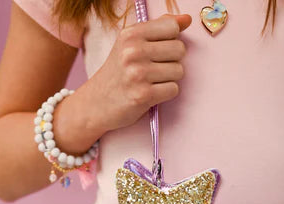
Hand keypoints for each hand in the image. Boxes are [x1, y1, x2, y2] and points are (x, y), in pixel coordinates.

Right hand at [89, 12, 191, 133]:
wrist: (96, 103)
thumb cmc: (118, 73)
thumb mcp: (131, 43)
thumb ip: (159, 28)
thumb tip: (187, 20)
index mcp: (131, 34)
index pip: (172, 27)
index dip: (171, 40)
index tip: (158, 50)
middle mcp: (133, 51)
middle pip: (179, 49)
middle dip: (172, 61)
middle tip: (155, 69)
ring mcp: (138, 74)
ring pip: (179, 71)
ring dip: (170, 79)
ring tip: (152, 82)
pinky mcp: (143, 95)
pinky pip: (173, 89)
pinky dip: (166, 94)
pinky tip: (152, 93)